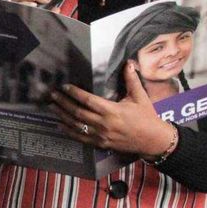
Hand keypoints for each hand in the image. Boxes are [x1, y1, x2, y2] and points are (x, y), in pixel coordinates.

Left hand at [49, 63, 176, 156]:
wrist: (154, 141)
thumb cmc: (147, 117)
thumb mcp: (140, 97)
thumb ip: (131, 80)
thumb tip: (128, 63)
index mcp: (112, 110)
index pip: (88, 100)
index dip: (74, 92)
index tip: (65, 86)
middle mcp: (104, 123)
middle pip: (78, 112)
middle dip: (63, 103)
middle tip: (52, 95)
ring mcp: (101, 135)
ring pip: (77, 125)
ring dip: (63, 116)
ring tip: (52, 107)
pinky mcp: (101, 144)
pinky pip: (81, 138)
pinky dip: (69, 132)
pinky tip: (60, 125)